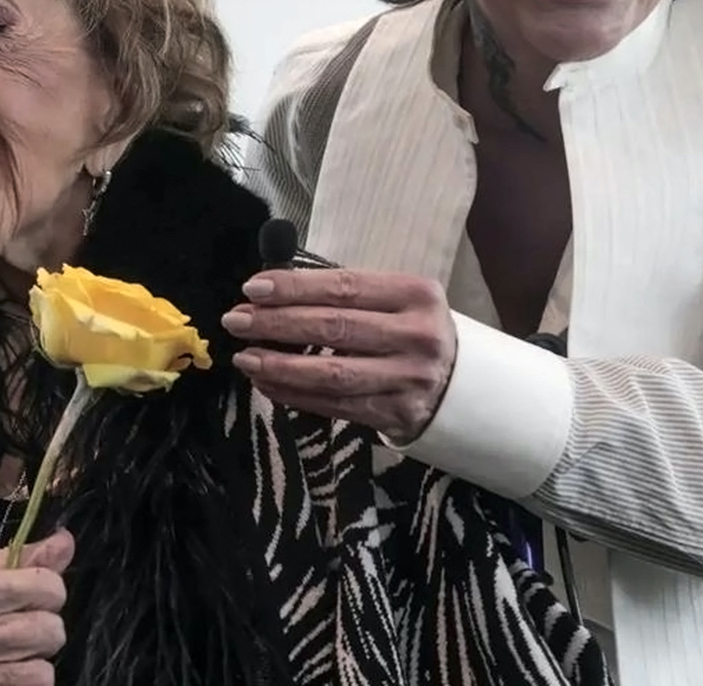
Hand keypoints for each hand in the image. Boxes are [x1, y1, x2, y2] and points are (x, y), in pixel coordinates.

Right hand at [0, 529, 73, 685]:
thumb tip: (64, 541)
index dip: (48, 590)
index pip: (43, 587)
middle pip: (50, 631)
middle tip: (25, 626)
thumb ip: (6, 564)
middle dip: (44, 627)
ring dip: (33, 664)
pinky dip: (17, 685)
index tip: (37, 594)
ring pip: (42, 673)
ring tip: (14, 656)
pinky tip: (2, 676)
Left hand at [220, 268, 457, 442]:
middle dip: (277, 324)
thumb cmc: (414, 329)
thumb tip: (275, 289)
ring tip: (245, 358)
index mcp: (416, 294)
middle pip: (333, 328)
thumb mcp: (397, 299)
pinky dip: (295, 395)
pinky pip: (335, 405)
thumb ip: (345, 292)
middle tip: (237, 320)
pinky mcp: (396, 414)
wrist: (465, 383)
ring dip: (280, 366)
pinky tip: (267, 384)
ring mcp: (408, 379)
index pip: (344, 287)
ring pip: (331, 373)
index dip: (294, 287)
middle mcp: (416, 336)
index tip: (253, 288)